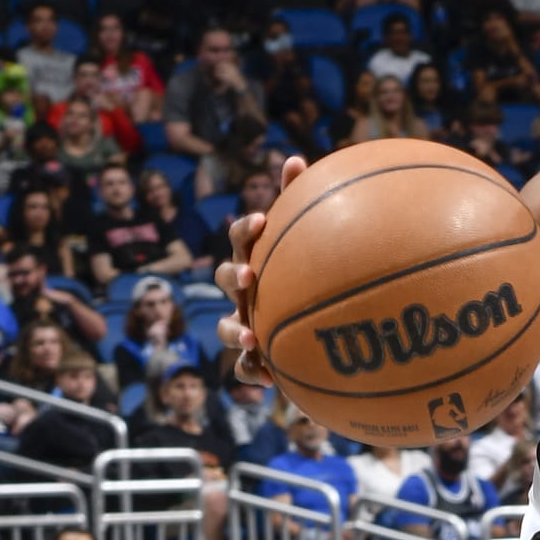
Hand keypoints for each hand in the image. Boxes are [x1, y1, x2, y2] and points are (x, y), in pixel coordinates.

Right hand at [217, 152, 308, 379]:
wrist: (314, 335)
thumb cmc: (308, 280)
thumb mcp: (312, 245)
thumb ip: (304, 205)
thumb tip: (295, 158)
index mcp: (256, 260)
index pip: (242, 239)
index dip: (247, 230)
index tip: (263, 221)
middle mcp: (244, 292)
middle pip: (225, 279)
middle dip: (233, 278)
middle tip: (250, 277)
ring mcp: (244, 323)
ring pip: (226, 328)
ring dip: (234, 332)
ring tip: (252, 337)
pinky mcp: (253, 360)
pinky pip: (243, 370)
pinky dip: (251, 373)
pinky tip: (269, 381)